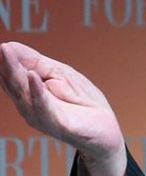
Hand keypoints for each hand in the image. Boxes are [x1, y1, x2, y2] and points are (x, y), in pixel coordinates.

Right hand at [0, 42, 125, 175]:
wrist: (106, 130)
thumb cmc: (82, 102)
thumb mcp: (60, 74)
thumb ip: (35, 62)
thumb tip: (8, 45)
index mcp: (28, 94)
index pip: (10, 76)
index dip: (4, 60)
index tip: (1, 45)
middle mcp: (29, 106)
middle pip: (13, 84)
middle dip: (5, 65)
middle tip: (1, 48)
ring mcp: (41, 117)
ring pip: (24, 94)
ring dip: (15, 74)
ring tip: (7, 54)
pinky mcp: (58, 125)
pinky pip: (44, 108)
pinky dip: (37, 92)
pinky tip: (32, 77)